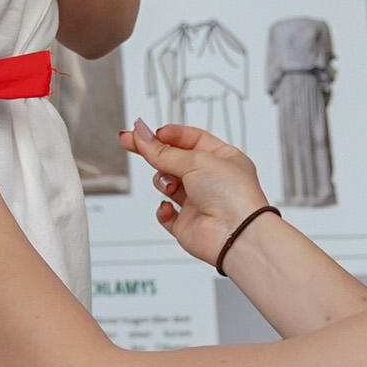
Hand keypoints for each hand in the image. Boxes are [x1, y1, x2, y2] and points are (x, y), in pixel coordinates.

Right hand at [118, 120, 269, 267]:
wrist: (237, 234)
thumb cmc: (234, 195)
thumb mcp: (196, 161)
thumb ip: (163, 151)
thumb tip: (143, 136)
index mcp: (223, 158)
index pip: (191, 138)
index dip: (169, 134)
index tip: (149, 132)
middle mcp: (211, 179)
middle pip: (174, 159)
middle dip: (152, 151)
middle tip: (129, 140)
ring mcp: (199, 201)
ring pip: (167, 183)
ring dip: (164, 181)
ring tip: (171, 185)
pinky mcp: (187, 223)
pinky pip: (165, 213)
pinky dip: (163, 209)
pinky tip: (168, 207)